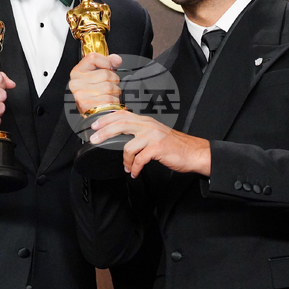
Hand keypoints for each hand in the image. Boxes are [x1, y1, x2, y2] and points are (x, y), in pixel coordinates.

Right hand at [68, 52, 122, 113]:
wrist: (92, 114)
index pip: (92, 57)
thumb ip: (107, 63)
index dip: (105, 61)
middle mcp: (77, 83)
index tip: (108, 67)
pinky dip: (114, 100)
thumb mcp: (96, 75)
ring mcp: (83, 94)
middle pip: (106, 73)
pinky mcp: (90, 105)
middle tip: (107, 86)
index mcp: (77, 73)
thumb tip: (116, 59)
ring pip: (110, 86)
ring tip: (107, 94)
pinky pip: (111, 98)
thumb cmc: (93, 94)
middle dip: (113, 80)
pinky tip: (108, 101)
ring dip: (115, 91)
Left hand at [90, 110, 210, 178]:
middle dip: (104, 132)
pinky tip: (135, 172)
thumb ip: (140, 132)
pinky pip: (139, 160)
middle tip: (94, 139)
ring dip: (125, 161)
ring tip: (128, 167)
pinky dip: (135, 168)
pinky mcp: (157, 148)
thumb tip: (122, 136)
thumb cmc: (175, 145)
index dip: (106, 118)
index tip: (95, 124)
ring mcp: (153, 136)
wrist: (193, 152)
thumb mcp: (155, 133)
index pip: (122, 115)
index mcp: (146, 121)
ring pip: (128, 146)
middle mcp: (148, 126)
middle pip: (120, 124)